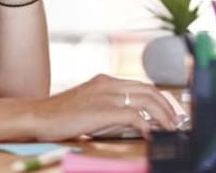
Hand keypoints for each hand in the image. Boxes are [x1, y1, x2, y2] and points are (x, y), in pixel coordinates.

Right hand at [30, 74, 179, 140]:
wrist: (39, 116)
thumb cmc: (59, 114)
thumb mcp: (87, 104)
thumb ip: (108, 106)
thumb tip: (132, 119)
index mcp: (104, 81)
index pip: (141, 84)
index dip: (159, 98)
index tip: (169, 112)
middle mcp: (108, 84)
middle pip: (149, 89)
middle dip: (167, 106)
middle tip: (176, 122)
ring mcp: (105, 96)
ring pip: (146, 99)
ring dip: (163, 115)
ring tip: (170, 129)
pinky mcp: (103, 111)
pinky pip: (134, 116)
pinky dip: (147, 124)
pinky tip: (151, 134)